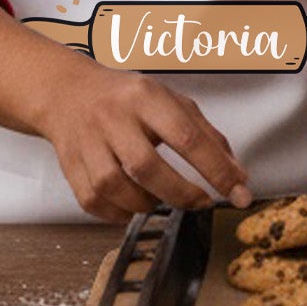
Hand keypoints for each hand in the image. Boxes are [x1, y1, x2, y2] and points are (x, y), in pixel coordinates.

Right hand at [33, 64, 252, 223]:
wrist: (68, 93)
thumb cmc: (129, 99)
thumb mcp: (171, 102)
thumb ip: (207, 136)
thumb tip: (237, 175)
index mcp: (146, 97)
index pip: (187, 136)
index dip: (216, 168)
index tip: (238, 192)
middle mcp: (114, 118)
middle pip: (147, 166)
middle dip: (181, 193)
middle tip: (201, 202)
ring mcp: (88, 143)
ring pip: (116, 187)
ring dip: (146, 205)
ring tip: (162, 200)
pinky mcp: (70, 166)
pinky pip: (94, 202)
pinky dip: (118, 213)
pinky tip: (133, 206)